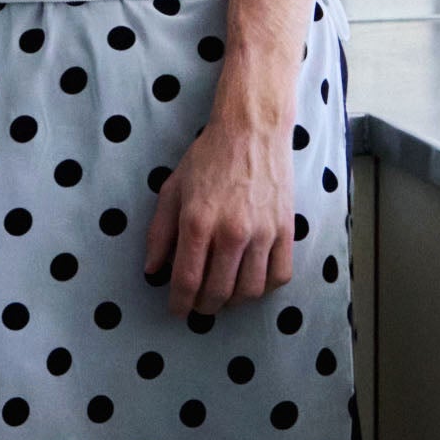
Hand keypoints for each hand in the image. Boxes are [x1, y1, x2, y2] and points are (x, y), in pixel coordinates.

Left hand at [142, 106, 295, 318]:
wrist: (252, 130)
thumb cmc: (209, 157)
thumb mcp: (172, 189)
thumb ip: (160, 232)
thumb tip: (153, 270)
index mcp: (198, 222)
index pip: (187, 281)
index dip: (180, 303)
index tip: (177, 310)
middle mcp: (231, 232)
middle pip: (218, 292)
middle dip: (205, 307)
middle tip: (199, 305)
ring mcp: (262, 232)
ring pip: (250, 290)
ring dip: (234, 302)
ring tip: (225, 296)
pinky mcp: (286, 229)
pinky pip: (280, 275)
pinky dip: (266, 287)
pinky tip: (252, 281)